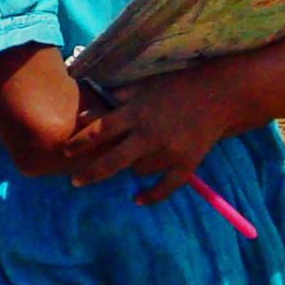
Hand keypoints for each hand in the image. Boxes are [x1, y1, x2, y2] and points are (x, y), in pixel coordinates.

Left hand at [63, 71, 233, 203]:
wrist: (219, 94)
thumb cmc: (178, 86)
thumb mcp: (144, 85)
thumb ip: (116, 99)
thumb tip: (87, 114)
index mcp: (136, 113)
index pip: (98, 132)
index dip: (79, 143)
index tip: (65, 151)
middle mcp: (148, 135)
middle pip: (110, 161)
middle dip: (89, 173)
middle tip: (75, 180)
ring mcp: (168, 152)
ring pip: (137, 171)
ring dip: (131, 166)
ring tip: (135, 157)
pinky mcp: (186, 164)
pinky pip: (164, 188)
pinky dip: (150, 196)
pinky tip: (136, 199)